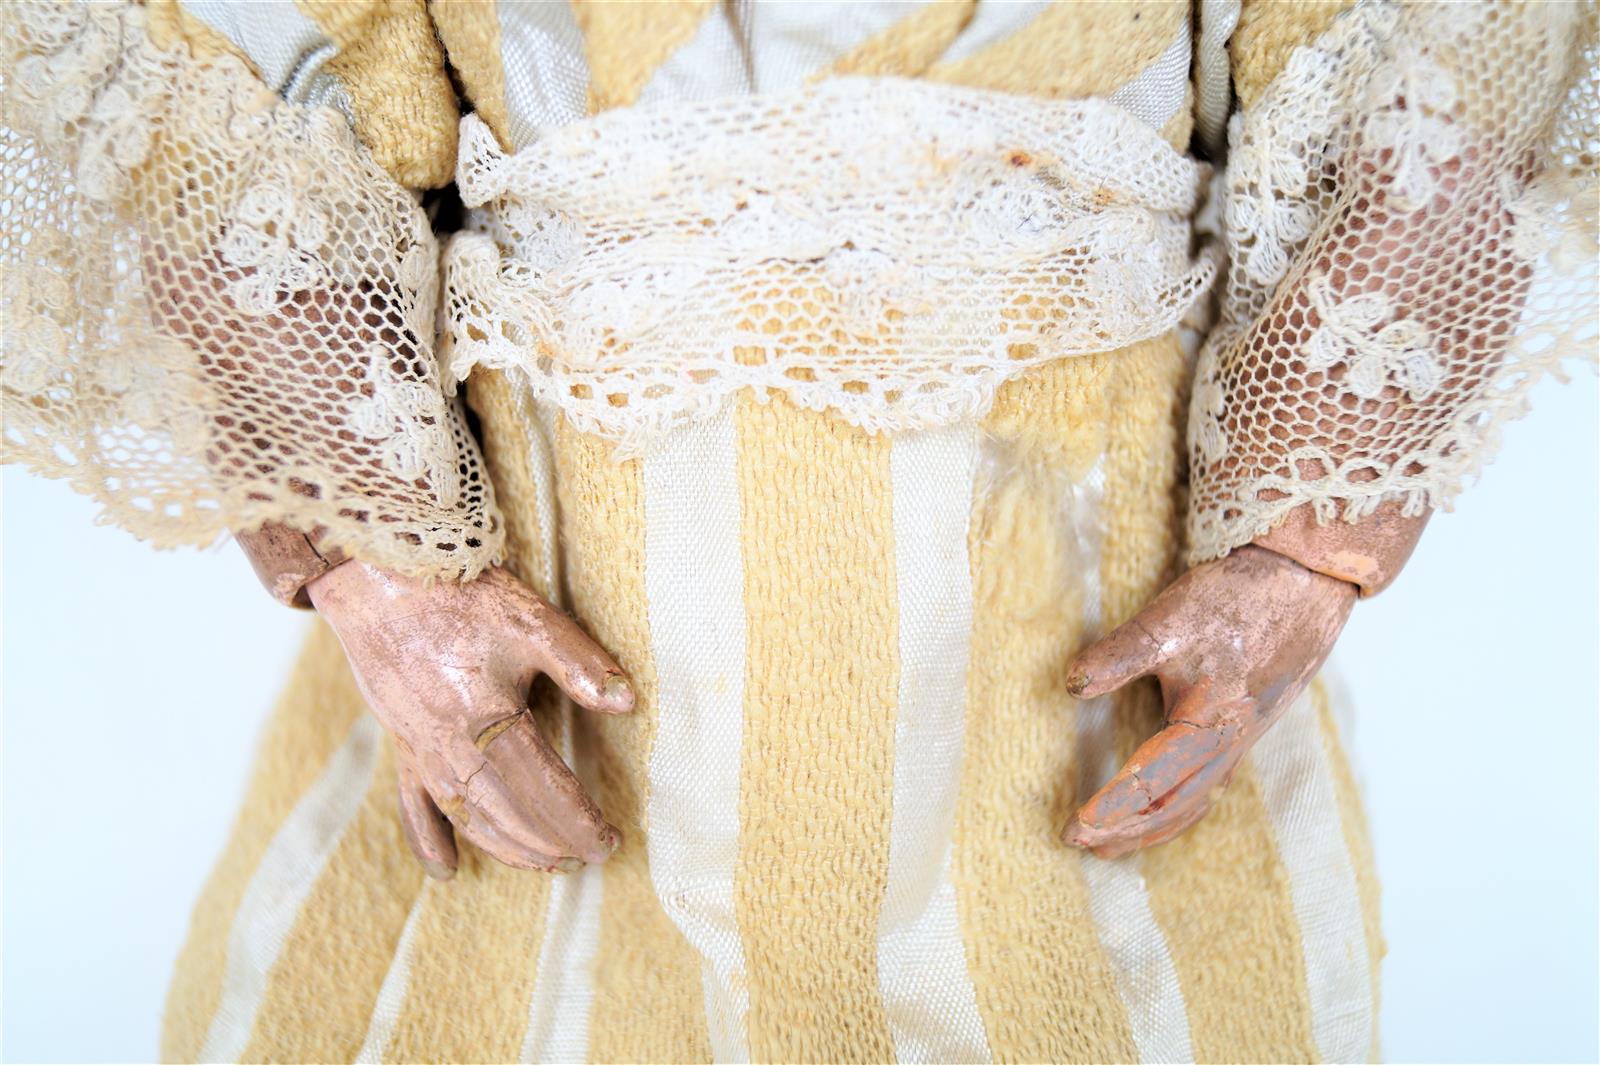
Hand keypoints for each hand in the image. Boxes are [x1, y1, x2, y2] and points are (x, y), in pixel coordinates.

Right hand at [306, 561, 634, 877]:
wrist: (377, 574)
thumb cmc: (461, 594)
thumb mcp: (531, 619)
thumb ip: (581, 663)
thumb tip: (628, 703)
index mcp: (490, 719)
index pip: (545, 791)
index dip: (579, 823)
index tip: (609, 843)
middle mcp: (451, 746)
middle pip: (507, 814)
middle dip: (550, 844)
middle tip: (586, 859)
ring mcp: (420, 748)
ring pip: (467, 816)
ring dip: (507, 847)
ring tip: (544, 865)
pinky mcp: (399, 740)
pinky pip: (412, 803)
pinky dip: (429, 840)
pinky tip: (447, 870)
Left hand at [1062, 545, 1355, 857]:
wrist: (1306, 577)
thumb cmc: (1238, 597)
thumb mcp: (1169, 621)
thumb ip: (1119, 655)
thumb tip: (1072, 685)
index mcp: (1209, 724)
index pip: (1150, 783)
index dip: (1111, 809)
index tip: (1074, 829)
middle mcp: (1230, 742)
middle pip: (1175, 804)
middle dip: (1129, 830)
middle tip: (1084, 845)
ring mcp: (1244, 736)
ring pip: (1198, 798)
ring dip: (1157, 824)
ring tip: (1117, 842)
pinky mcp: (1249, 722)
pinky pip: (1214, 781)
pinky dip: (1185, 804)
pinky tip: (1171, 802)